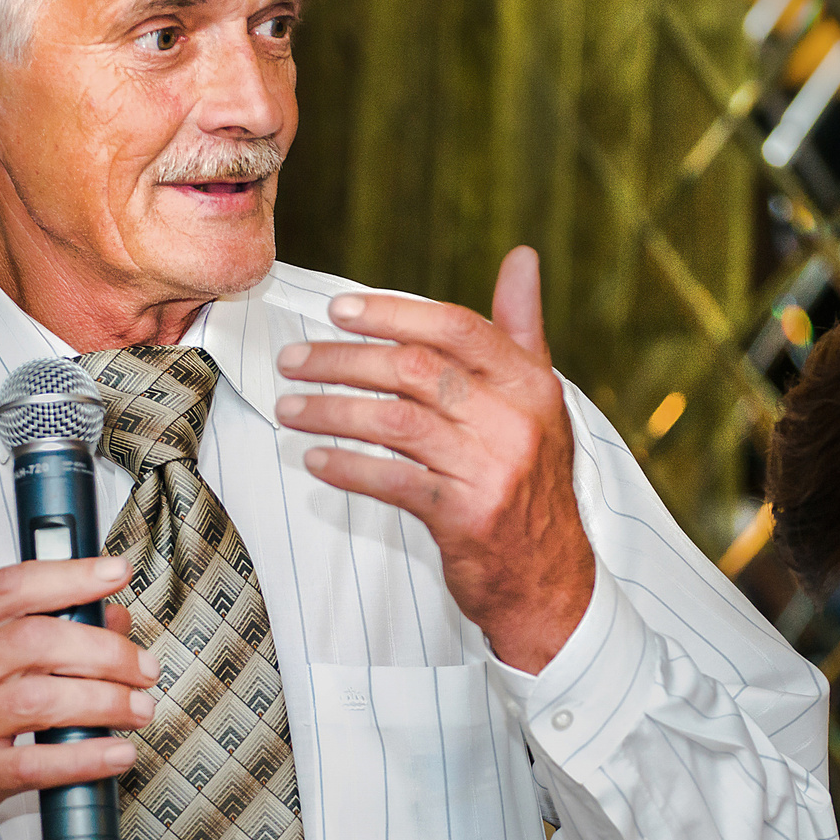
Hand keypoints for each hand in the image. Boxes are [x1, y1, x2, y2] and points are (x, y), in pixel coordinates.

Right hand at [0, 558, 159, 839]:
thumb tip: (109, 619)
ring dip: (106, 701)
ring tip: (138, 708)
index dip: (68, 576)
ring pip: (43, 699)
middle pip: (37, 642)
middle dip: (105, 651)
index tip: (114, 573)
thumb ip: (31, 637)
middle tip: (142, 667)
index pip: (8, 588)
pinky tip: (118, 752)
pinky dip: (89, 757)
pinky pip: (40, 763)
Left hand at [275, 246, 595, 673]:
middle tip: (293, 360)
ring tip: (289, 407)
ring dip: (332, 411)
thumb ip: (520, 330)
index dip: (391, 313)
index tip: (337, 310)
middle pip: (414, 370)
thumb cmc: (531, 483)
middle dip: (343, 360)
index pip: (455, 328)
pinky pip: (394, 481)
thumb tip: (521, 258)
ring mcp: (493, 469)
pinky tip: (316, 461)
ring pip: (396, 423)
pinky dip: (349, 467)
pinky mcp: (467, 517)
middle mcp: (516, 420)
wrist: (550, 581)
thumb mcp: (538, 403)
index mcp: (531, 383)